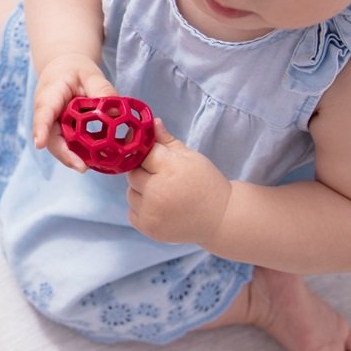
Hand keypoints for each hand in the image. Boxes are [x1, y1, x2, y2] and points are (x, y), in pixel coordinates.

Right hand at [32, 53, 117, 170]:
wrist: (63, 70)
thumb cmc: (75, 70)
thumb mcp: (90, 73)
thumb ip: (101, 89)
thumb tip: (117, 112)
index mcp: (49, 94)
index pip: (43, 112)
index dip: (41, 129)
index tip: (40, 144)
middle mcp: (46, 114)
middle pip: (50, 137)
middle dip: (64, 154)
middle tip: (82, 167)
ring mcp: (52, 125)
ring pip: (59, 145)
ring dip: (73, 157)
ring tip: (91, 167)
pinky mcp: (61, 132)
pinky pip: (68, 144)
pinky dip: (79, 153)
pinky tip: (95, 161)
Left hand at [126, 119, 231, 243]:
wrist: (220, 218)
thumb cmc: (206, 183)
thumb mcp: (191, 157)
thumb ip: (167, 141)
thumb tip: (150, 123)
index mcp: (170, 169)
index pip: (143, 152)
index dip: (147, 152)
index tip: (152, 153)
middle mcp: (158, 192)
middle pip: (133, 173)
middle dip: (144, 172)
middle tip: (161, 175)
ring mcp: (151, 212)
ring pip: (130, 193)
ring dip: (141, 191)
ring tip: (163, 193)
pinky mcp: (148, 228)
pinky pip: (132, 212)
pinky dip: (141, 208)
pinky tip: (160, 207)